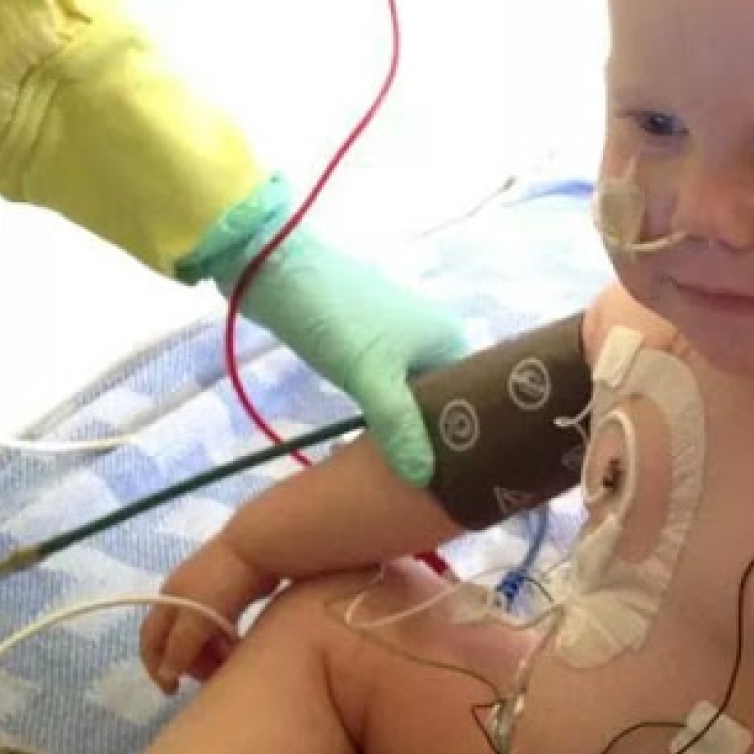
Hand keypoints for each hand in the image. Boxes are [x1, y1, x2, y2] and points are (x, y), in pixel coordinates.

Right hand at [141, 536, 279, 693]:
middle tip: (212, 679)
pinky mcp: (232, 591)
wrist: (261, 547)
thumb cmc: (224, 582)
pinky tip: (240, 649)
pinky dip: (224, 640)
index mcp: (168, 599)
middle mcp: (183, 596)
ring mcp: (208, 592)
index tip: (171, 691)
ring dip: (209, 653)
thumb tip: (166, 675)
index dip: (155, 667)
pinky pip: (220, 624)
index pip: (151, 641)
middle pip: (177, 640)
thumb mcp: (198, 617)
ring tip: (229, 665)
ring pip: (201, 634)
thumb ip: (181, 647)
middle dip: (189, 663)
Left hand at [231, 232, 468, 487]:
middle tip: (439, 484)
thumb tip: (425, 478)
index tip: (472, 476)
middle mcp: (434, 340)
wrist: (274, 269)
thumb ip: (399, 427)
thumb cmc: (335, 317)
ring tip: (413, 474)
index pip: (479, 397)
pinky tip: (381, 445)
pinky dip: (389, 417)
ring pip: (417, 398)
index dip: (477, 435)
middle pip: (448, 400)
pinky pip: (392, 392)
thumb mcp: (369, 376)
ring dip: (411, 430)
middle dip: (441, 438)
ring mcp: (401, 343)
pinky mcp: (370, 348)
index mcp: (450, 339)